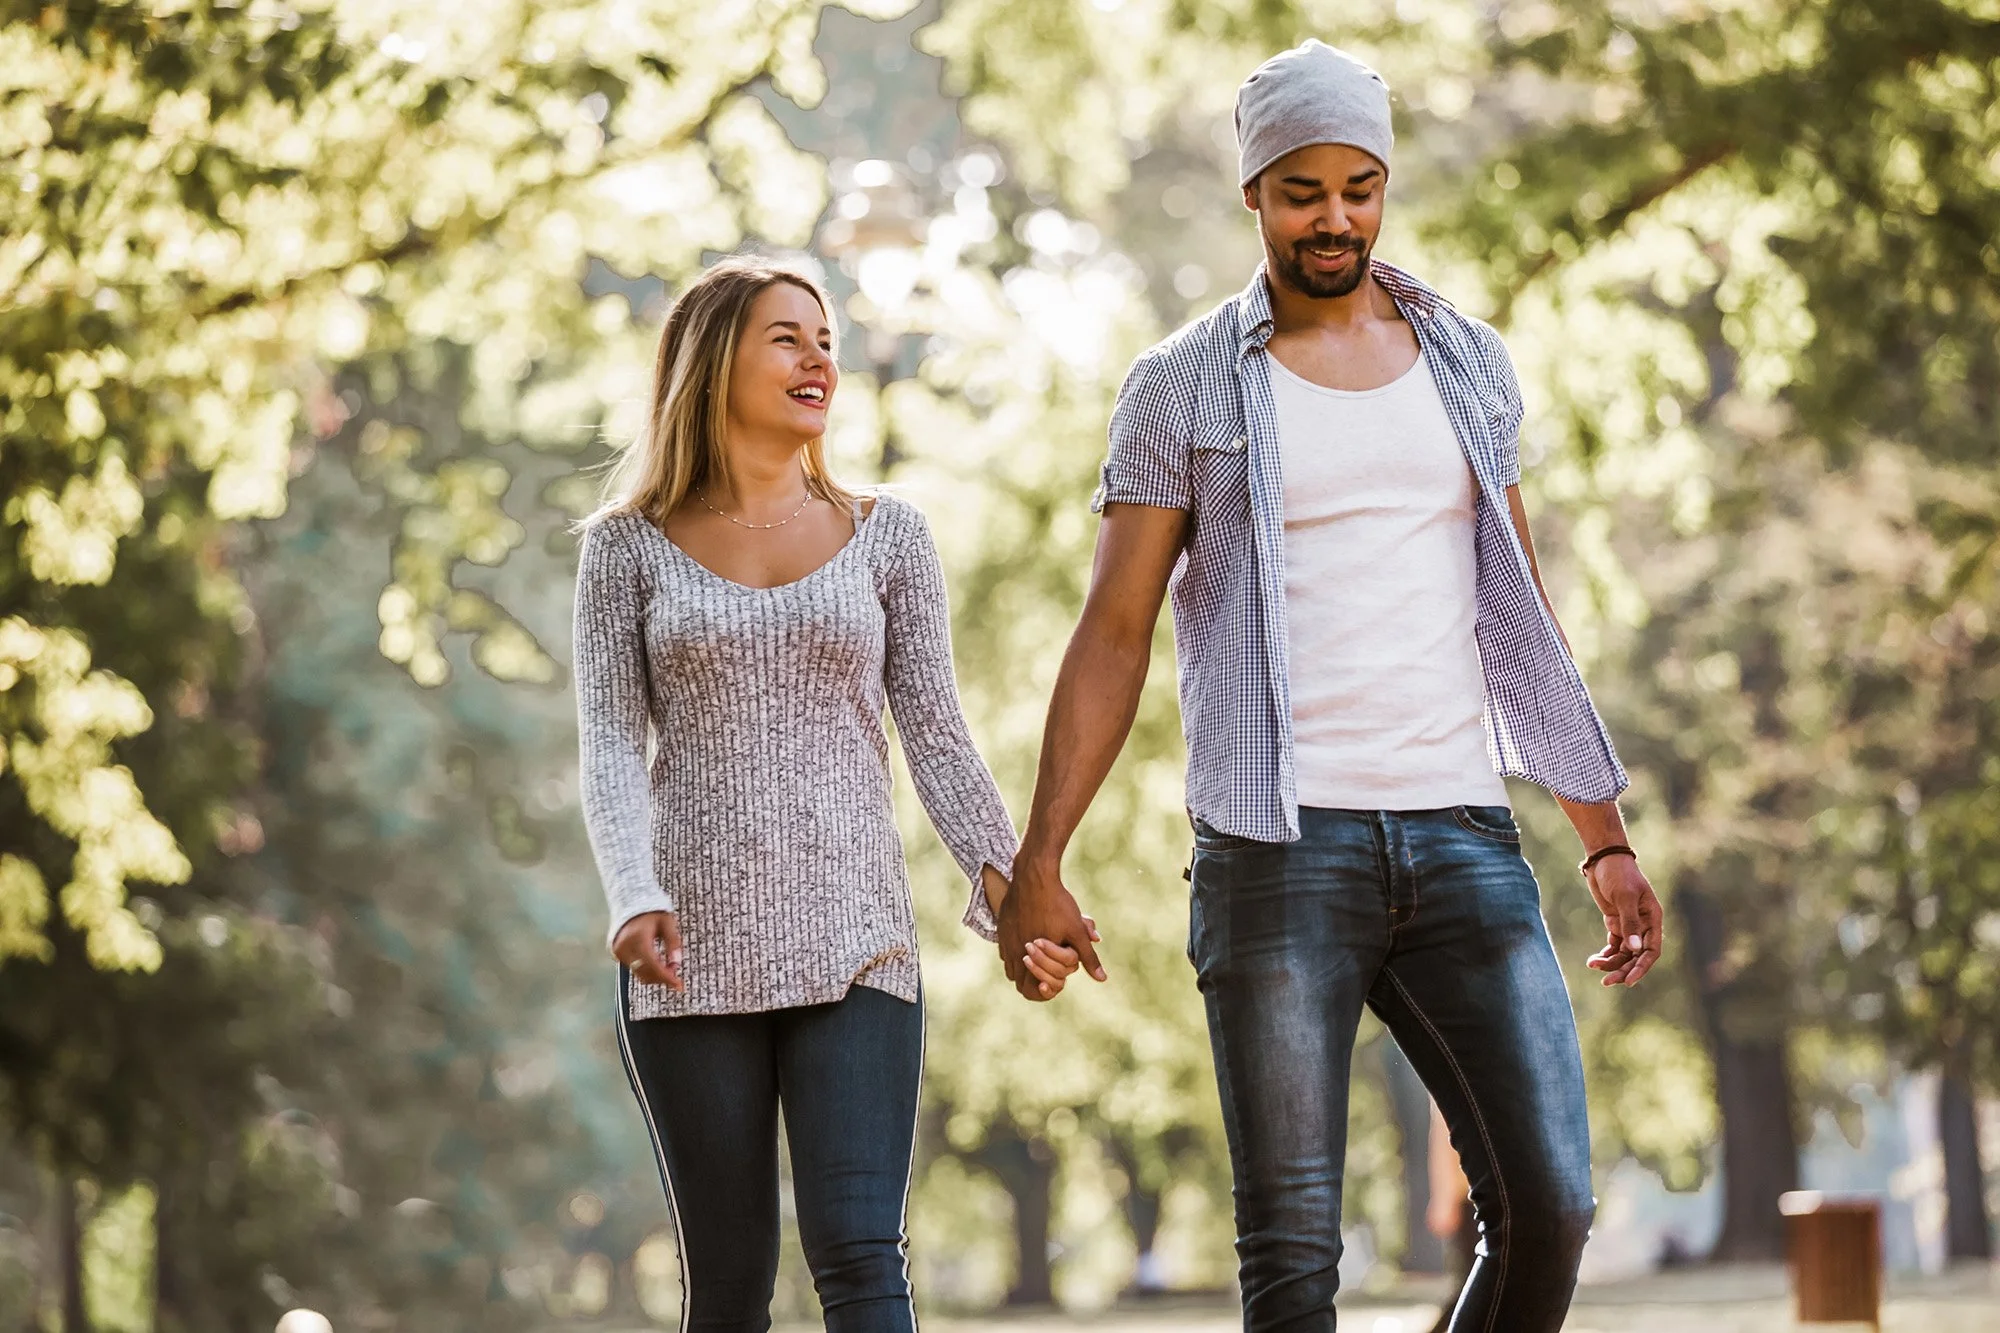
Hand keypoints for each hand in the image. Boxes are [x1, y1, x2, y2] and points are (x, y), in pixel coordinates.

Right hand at [611, 911, 683, 990]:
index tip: (680, 986)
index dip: (667, 978)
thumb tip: (677, 962)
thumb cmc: (651, 912)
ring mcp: (618, 951)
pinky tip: (655, 962)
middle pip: (646, 973)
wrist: (629, 903)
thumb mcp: (667, 922)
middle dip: (663, 977)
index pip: (654, 965)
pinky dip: (645, 969)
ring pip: (639, 973)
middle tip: (676, 974)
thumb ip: (673, 942)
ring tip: (667, 966)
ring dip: (654, 975)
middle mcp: (625, 947)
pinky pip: (633, 968)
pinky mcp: (615, 953)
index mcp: (638, 939)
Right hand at [997, 848, 1105, 1000]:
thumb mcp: (1076, 932)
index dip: (1043, 991)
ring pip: (1010, 967)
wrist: (1034, 876)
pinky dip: (1016, 953)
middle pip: (1018, 981)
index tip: (1055, 982)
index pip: (1029, 990)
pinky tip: (1029, 943)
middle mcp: (1013, 951)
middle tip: (1049, 972)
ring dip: (1024, 968)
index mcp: (1030, 957)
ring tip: (1041, 959)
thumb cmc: (1057, 904)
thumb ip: (1088, 958)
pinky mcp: (1001, 927)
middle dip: (1034, 979)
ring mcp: (1004, 939)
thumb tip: (1102, 979)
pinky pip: (1005, 950)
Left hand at [1584, 854, 1661, 986]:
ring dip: (1611, 963)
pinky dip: (1605, 954)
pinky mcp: (1615, 923)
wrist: (1603, 859)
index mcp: (1653, 919)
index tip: (1628, 981)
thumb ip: (1629, 922)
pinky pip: (1613, 945)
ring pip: (1623, 953)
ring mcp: (1629, 925)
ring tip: (1594, 965)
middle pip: (1636, 956)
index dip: (1641, 967)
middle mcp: (1643, 925)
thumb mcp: (1625, 897)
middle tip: (1606, 981)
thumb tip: (1635, 949)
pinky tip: (1593, 960)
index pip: (1651, 951)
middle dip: (1622, 969)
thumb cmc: (1618, 874)